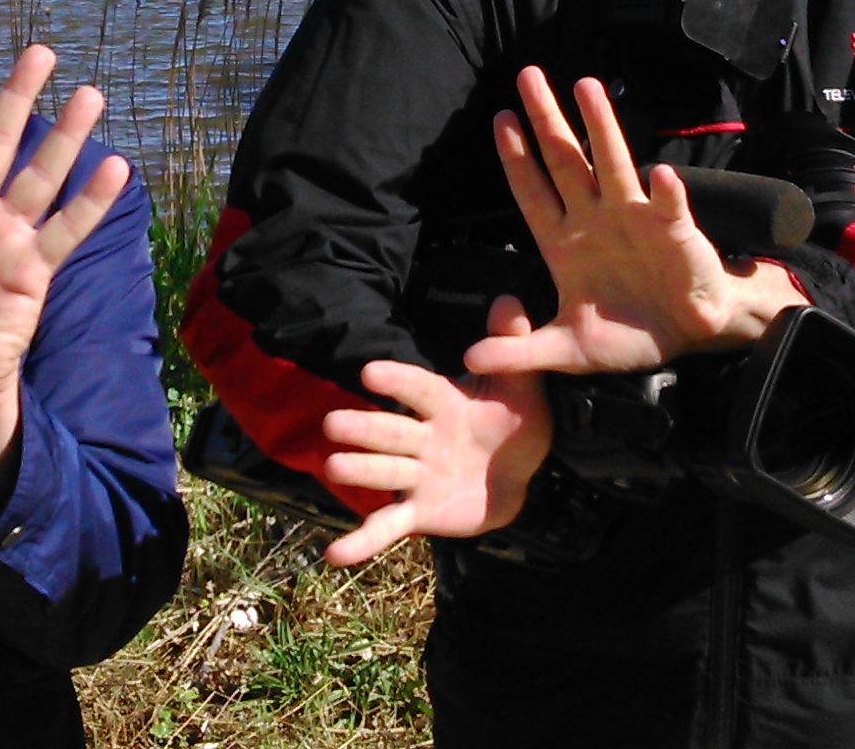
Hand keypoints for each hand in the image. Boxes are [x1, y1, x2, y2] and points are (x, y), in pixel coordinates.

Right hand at [317, 297, 553, 566]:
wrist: (521, 473)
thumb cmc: (515, 421)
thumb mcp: (520, 385)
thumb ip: (511, 345)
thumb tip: (510, 298)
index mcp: (445, 405)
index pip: (418, 389)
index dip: (397, 381)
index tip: (371, 371)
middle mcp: (423, 439)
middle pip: (391, 432)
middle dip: (364, 428)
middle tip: (333, 423)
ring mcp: (417, 477)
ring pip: (385, 472)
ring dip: (360, 470)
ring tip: (333, 465)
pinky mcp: (419, 512)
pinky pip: (388, 527)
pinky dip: (361, 542)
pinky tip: (334, 555)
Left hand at [461, 67, 805, 377]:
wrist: (687, 334)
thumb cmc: (626, 335)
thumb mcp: (568, 350)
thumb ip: (521, 352)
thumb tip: (470, 360)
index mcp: (565, 243)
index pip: (532, 191)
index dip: (515, 157)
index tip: (499, 117)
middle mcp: (596, 219)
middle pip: (566, 161)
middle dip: (547, 118)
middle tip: (527, 75)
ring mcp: (635, 219)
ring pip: (614, 164)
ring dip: (601, 127)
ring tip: (587, 87)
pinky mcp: (674, 232)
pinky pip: (668, 208)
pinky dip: (665, 193)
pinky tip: (660, 176)